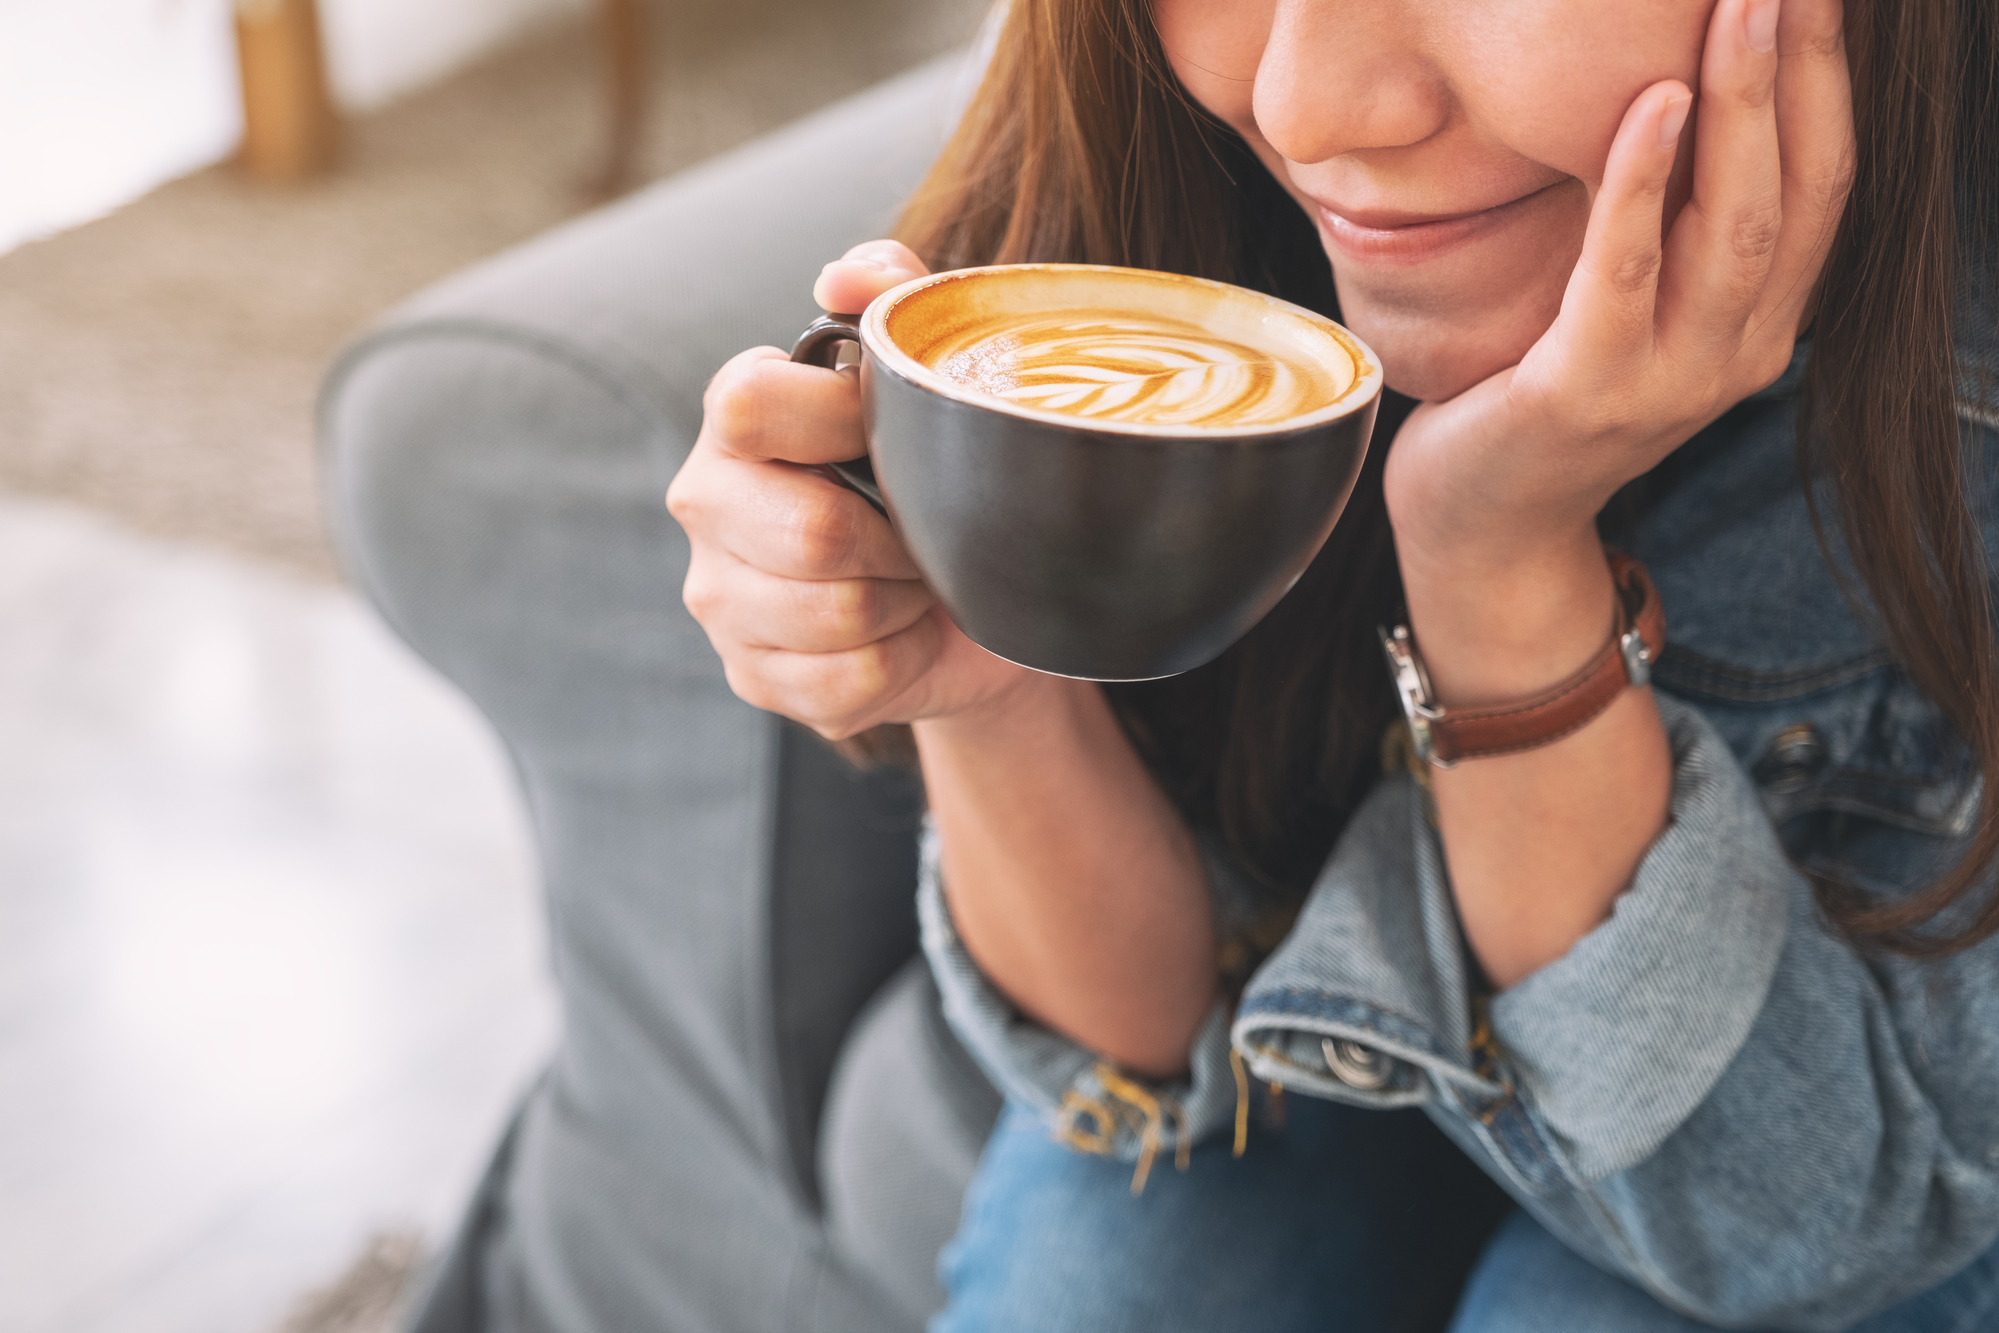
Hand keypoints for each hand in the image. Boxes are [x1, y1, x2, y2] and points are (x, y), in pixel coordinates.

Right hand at [666, 240, 1036, 738]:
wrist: (972, 604)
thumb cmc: (939, 475)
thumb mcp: (931, 371)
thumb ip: (895, 294)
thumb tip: (845, 275)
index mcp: (738, 416)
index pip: (752, 405)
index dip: (843, 423)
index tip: (895, 437)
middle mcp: (707, 503)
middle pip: (811, 533)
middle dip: (898, 539)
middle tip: (923, 533)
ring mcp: (721, 599)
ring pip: (837, 615)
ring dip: (904, 602)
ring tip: (913, 581)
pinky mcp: (753, 676)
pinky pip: (848, 683)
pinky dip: (900, 663)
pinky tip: (901, 637)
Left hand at [1384, 0, 1853, 591]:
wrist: (1481, 529)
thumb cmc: (1536, 394)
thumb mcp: (1626, 304)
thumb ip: (1667, 227)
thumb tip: (1667, 84)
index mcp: (1760, 322)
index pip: (1824, 181)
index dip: (1828, 78)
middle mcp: (1738, 354)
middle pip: (1796, 189)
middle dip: (1799, 67)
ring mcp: (1669, 382)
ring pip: (1731, 225)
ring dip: (1741, 105)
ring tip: (1739, 5)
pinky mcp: (1585, 395)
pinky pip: (1623, 273)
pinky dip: (1638, 184)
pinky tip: (1653, 100)